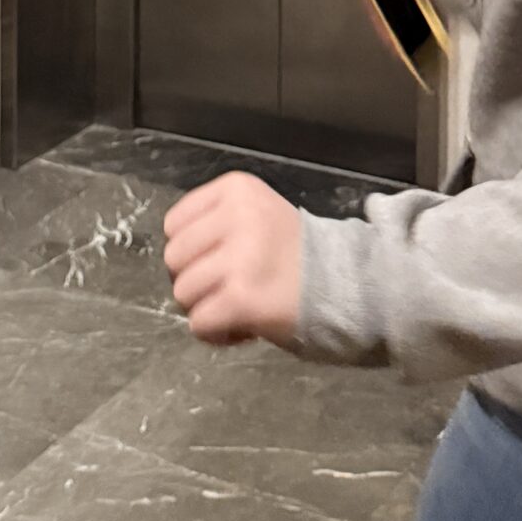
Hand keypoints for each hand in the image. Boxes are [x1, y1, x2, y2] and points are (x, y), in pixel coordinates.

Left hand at [162, 172, 301, 348]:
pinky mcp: (242, 298)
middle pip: (173, 257)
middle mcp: (237, 216)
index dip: (192, 249)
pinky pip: (199, 322)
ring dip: (205, 307)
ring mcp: (240, 257)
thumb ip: (217, 222)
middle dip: (194, 279)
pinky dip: (215, 332)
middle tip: (229, 287)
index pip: (175, 223)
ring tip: (239, 306)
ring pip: (182, 292)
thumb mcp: (258, 213)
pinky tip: (242, 326)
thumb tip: (177, 256)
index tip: (221, 260)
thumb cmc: (296, 254)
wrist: (348, 284)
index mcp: (237, 188)